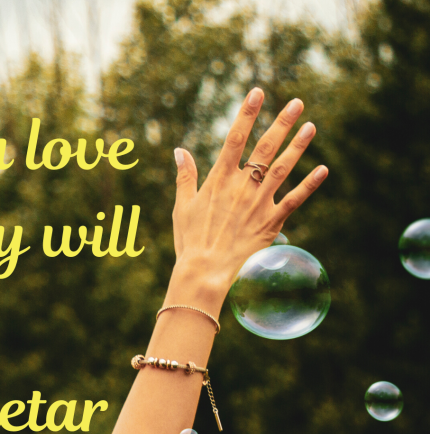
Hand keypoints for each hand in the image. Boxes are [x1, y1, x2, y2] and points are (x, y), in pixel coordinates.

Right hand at [171, 88, 327, 295]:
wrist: (204, 272)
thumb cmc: (190, 241)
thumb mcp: (182, 207)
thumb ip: (185, 176)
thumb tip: (179, 151)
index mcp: (219, 180)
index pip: (235, 138)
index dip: (247, 113)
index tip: (258, 91)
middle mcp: (242, 187)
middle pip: (265, 148)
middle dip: (282, 123)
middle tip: (297, 102)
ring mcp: (258, 203)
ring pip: (282, 168)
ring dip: (298, 146)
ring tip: (311, 127)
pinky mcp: (270, 222)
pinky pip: (294, 200)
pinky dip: (309, 185)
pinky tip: (322, 169)